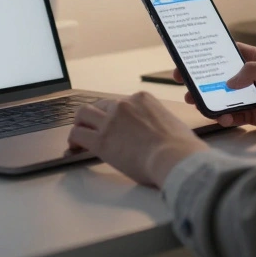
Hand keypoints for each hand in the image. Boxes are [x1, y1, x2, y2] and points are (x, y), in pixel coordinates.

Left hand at [67, 91, 209, 187]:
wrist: (174, 157)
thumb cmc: (180, 146)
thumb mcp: (172, 122)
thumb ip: (158, 122)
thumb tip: (158, 132)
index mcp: (142, 99)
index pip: (120, 103)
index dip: (115, 115)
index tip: (115, 125)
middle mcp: (124, 105)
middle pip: (100, 105)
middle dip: (96, 117)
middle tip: (93, 128)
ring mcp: (111, 121)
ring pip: (83, 114)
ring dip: (80, 124)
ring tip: (80, 135)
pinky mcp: (101, 140)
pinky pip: (78, 134)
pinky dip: (75, 140)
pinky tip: (75, 148)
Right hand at [174, 42, 255, 134]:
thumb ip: (255, 71)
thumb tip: (229, 81)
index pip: (229, 53)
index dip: (209, 53)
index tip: (188, 55)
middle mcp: (253, 78)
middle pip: (220, 77)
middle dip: (201, 79)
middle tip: (182, 80)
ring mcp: (255, 99)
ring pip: (224, 98)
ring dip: (209, 99)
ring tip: (195, 101)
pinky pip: (235, 117)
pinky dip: (225, 117)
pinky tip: (221, 117)